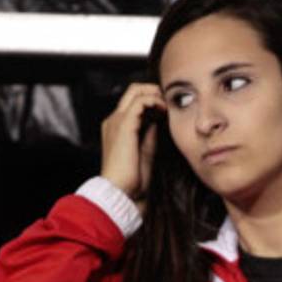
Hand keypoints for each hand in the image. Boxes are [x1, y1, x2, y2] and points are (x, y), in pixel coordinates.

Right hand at [100, 82, 165, 199]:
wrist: (121, 191)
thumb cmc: (132, 179)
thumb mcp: (145, 150)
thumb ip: (149, 133)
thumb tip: (157, 120)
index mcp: (116, 128)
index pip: (132, 102)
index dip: (151, 100)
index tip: (166, 109)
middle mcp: (113, 120)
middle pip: (133, 90)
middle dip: (153, 91)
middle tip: (168, 102)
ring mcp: (116, 121)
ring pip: (136, 91)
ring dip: (155, 94)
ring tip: (167, 106)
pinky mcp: (124, 125)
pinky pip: (140, 101)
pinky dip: (154, 101)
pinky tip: (164, 110)